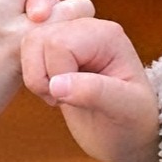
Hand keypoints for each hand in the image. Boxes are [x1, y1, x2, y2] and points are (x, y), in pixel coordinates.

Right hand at [22, 16, 160, 161]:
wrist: (129, 133)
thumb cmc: (134, 120)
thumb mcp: (125, 109)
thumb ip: (94, 93)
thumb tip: (56, 84)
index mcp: (106, 35)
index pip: (59, 43)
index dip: (58, 74)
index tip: (78, 97)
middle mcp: (87, 28)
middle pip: (39, 37)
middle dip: (43, 75)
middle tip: (64, 98)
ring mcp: (70, 36)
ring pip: (29, 41)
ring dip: (35, 75)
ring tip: (58, 95)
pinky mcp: (57, 50)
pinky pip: (28, 50)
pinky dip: (32, 74)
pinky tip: (53, 90)